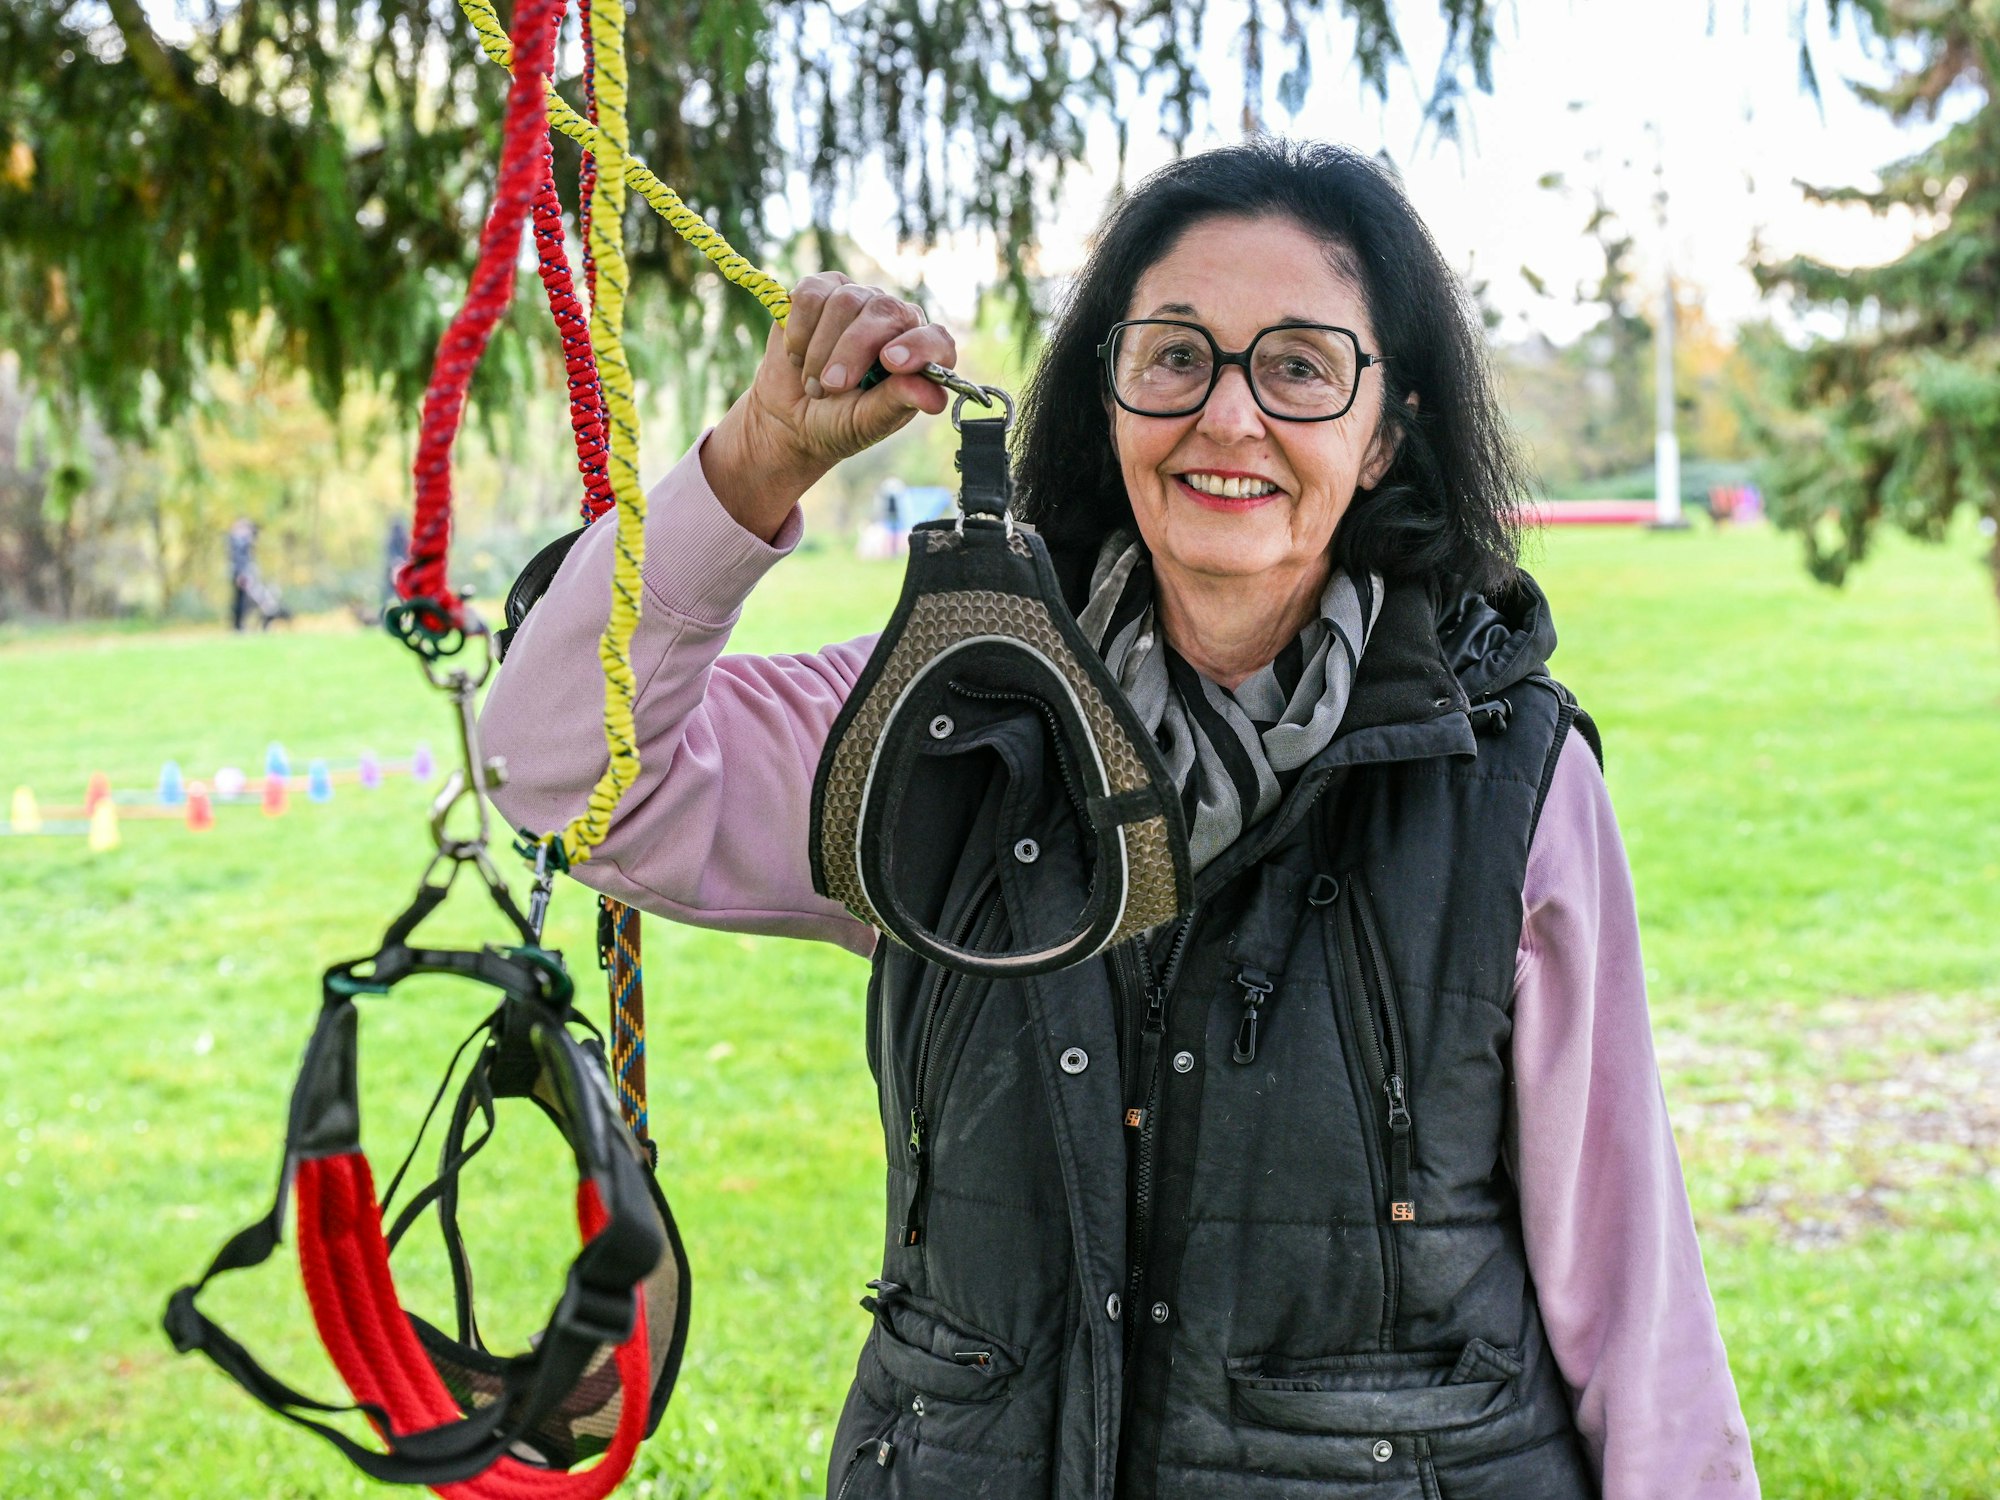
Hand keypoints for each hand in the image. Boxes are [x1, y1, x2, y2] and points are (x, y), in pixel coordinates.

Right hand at [703, 273, 958, 540]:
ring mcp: (857, 299)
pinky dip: (799, 330)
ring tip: (814, 383)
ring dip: (821, 350)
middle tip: (832, 386)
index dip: (918, 347)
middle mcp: (893, 319)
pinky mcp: (819, 291)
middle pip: (884, 310)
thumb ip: (898, 403)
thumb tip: (933, 397)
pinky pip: (810, 296)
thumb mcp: (868, 421)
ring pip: (844, 301)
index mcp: (917, 353)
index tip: (891, 363)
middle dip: (853, 350)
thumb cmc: (839, 421)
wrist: (789, 420)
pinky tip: (797, 355)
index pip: (935, 338)